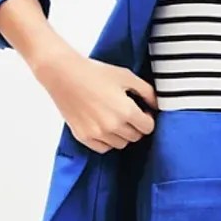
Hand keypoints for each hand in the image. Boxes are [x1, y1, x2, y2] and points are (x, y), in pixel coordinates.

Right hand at [32, 48, 158, 153]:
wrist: (63, 74)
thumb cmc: (95, 72)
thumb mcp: (127, 76)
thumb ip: (147, 92)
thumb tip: (157, 105)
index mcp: (126, 111)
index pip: (148, 128)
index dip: (148, 119)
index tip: (143, 111)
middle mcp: (112, 126)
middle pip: (135, 137)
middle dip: (136, 126)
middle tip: (129, 113)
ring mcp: (96, 133)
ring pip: (120, 144)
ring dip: (122, 134)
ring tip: (115, 118)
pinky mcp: (83, 137)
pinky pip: (103, 148)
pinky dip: (107, 141)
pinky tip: (104, 126)